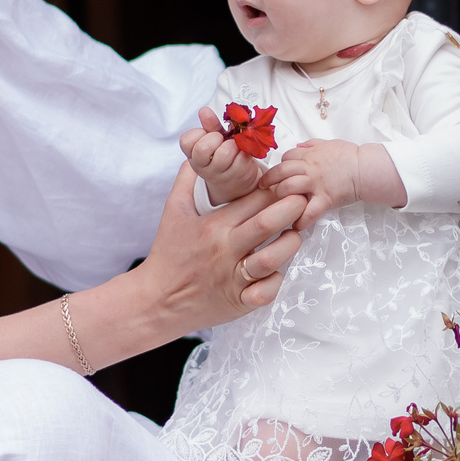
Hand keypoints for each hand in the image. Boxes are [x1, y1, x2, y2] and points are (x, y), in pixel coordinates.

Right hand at [147, 163, 304, 326]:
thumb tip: (195, 158)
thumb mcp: (173, 212)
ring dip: (290, 244)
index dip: (274, 189)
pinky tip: (278, 271)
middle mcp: (225, 250)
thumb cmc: (168, 255)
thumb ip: (186, 182)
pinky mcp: (237, 302)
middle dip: (292, 208)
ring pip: (272, 258)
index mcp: (214, 226)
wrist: (156, 300)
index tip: (285, 185)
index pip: (252, 200)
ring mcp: (233, 278)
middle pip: (267, 223)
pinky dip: (276, 281)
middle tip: (303, 202)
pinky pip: (266, 292)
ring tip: (295, 235)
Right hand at [179, 107, 263, 203]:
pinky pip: (242, 158)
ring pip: (224, 154)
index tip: (208, 135)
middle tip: (222, 140)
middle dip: (215, 138)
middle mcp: (202, 167)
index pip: (186, 141)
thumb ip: (210, 125)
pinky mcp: (237, 176)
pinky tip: (243, 152)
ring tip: (235, 146)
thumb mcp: (214, 138)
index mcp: (193, 155)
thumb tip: (204, 110)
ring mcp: (219, 174)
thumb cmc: (223, 153)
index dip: (199, 133)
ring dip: (233, 144)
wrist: (236, 178)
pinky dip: (245, 151)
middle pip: (203, 148)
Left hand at [264, 139, 371, 230]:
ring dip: (281, 198)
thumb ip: (311, 145)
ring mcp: (316, 184)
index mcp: (310, 154)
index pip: (287, 157)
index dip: (281, 165)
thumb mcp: (329, 144)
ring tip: (278, 207)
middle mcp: (310, 168)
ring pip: (289, 188)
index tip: (279, 173)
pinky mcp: (325, 199)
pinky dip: (301, 221)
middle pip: (281, 171)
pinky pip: (309, 212)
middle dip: (269, 179)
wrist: (366, 169)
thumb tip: (298, 146)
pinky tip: (296, 226)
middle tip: (263, 187)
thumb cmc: (350, 156)